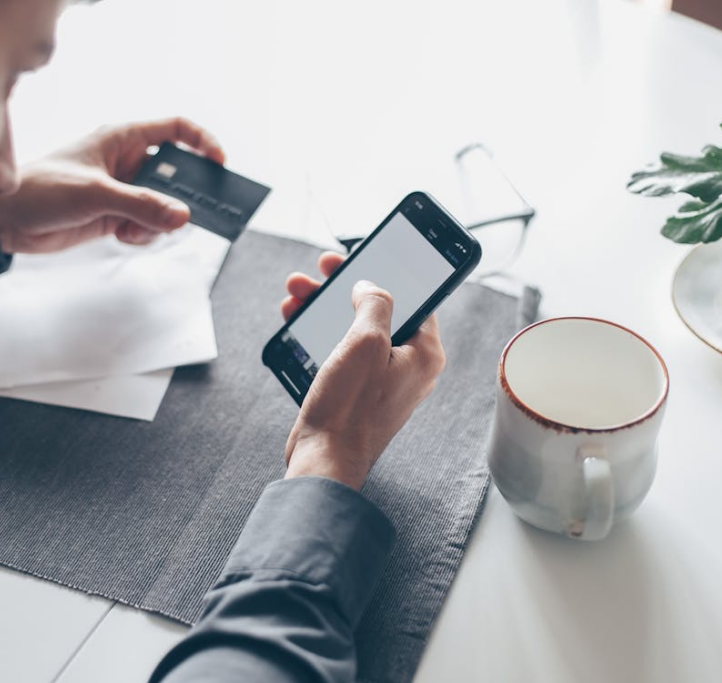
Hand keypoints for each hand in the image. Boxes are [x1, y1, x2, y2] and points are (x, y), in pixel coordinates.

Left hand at [0, 117, 224, 252]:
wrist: (6, 220)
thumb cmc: (41, 189)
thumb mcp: (95, 194)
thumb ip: (141, 205)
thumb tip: (182, 217)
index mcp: (122, 138)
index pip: (175, 130)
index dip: (202, 142)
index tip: (219, 165)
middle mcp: (126, 161)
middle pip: (175, 173)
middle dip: (183, 195)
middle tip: (193, 213)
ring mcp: (122, 189)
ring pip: (163, 204)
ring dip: (158, 221)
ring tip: (134, 229)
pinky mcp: (115, 214)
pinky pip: (147, 224)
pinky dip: (142, 234)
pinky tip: (121, 236)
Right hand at [280, 254, 445, 489]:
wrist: (323, 460)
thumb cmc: (349, 408)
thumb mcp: (365, 342)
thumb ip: (374, 303)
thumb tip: (370, 288)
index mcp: (424, 353)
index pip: (417, 298)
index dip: (388, 273)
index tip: (364, 256)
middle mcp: (409, 367)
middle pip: (380, 311)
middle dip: (345, 287)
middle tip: (322, 269)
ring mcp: (382, 380)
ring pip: (355, 329)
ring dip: (325, 307)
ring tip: (296, 292)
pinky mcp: (357, 392)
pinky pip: (342, 351)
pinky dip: (321, 333)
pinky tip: (296, 320)